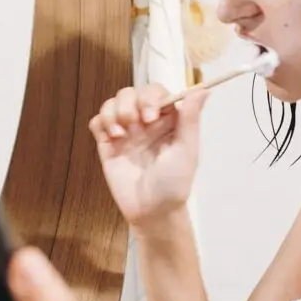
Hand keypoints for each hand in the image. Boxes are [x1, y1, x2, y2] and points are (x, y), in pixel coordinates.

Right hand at [88, 85, 207, 227]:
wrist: (151, 211)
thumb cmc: (174, 183)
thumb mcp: (186, 150)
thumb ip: (190, 118)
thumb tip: (202, 89)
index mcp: (167, 119)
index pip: (155, 91)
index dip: (150, 97)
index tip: (150, 116)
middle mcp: (145, 122)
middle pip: (130, 92)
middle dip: (129, 104)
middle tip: (134, 124)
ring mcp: (125, 132)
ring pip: (112, 103)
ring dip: (113, 113)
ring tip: (120, 134)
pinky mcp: (108, 144)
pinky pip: (97, 121)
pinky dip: (101, 123)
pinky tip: (112, 139)